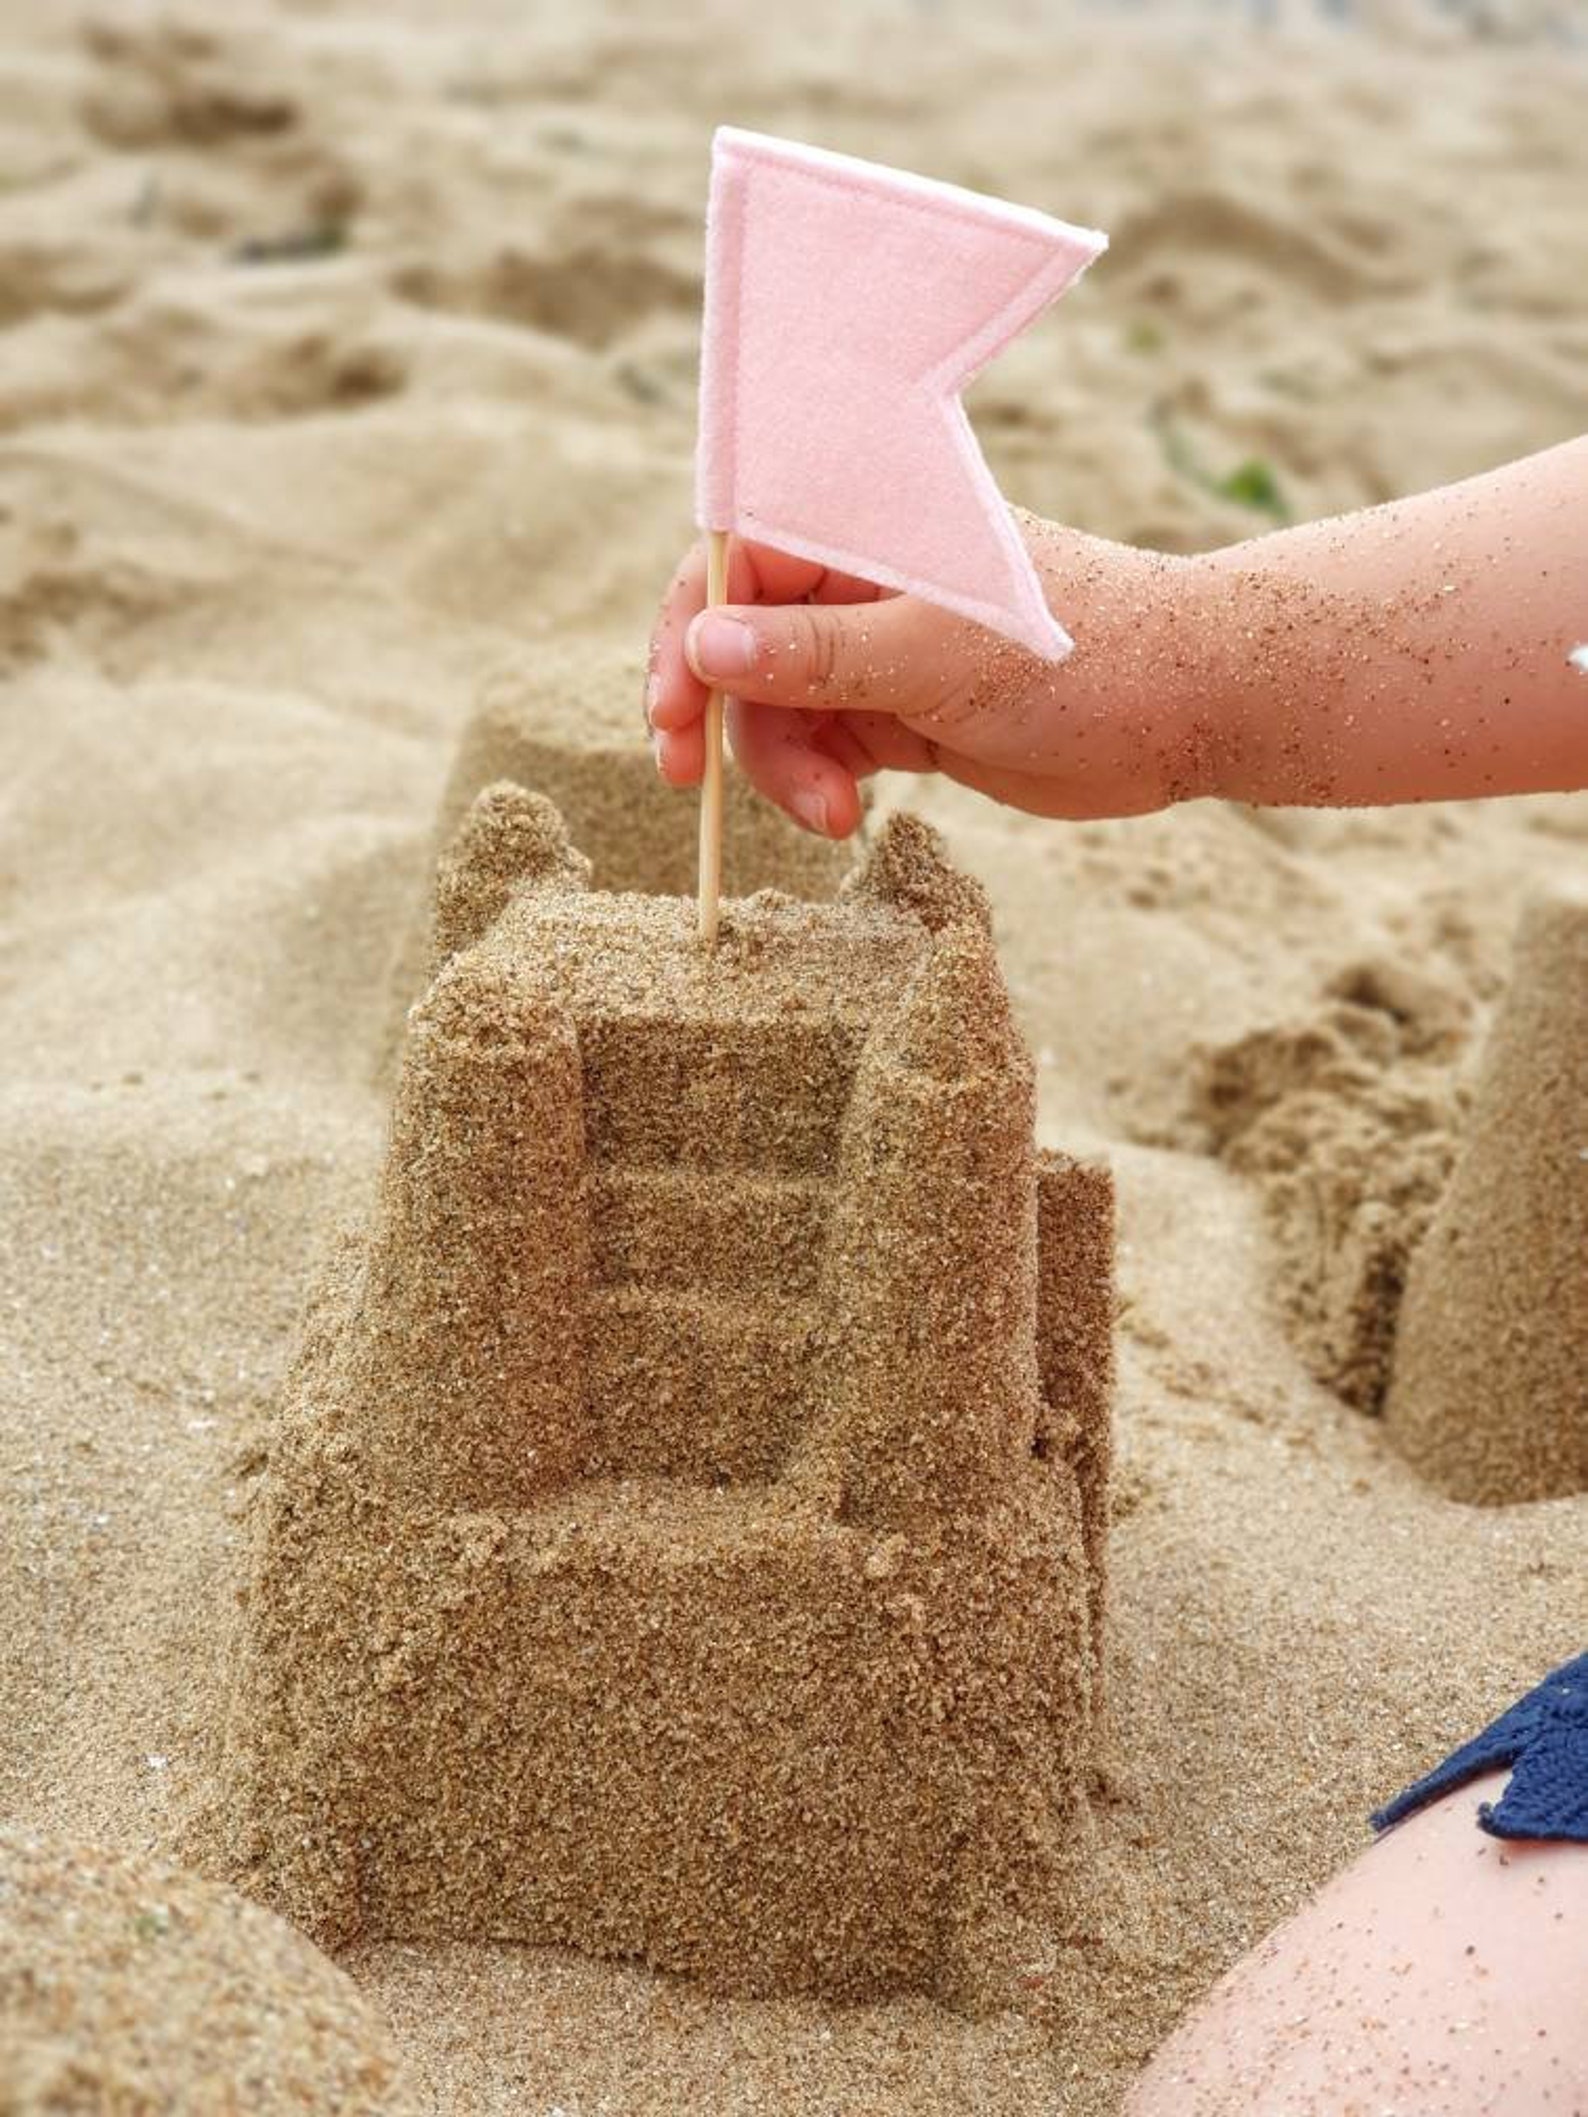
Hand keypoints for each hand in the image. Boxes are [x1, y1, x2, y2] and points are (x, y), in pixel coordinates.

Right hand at [643, 512, 1198, 835]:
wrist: (1185, 706)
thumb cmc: (1076, 650)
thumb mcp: (935, 655)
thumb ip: (817, 656)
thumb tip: (706, 646)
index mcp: (863, 529)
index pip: (733, 560)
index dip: (686, 630)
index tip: (671, 710)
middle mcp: (859, 582)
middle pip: (739, 642)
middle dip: (717, 714)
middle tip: (686, 781)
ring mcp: (878, 649)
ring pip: (776, 707)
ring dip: (780, 767)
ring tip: (831, 817)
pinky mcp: (899, 711)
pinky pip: (821, 745)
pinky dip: (816, 784)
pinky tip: (844, 817)